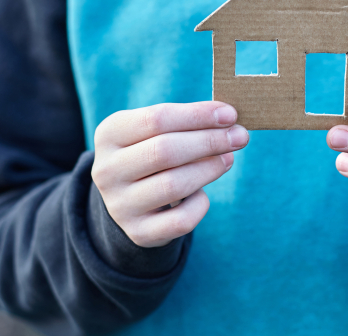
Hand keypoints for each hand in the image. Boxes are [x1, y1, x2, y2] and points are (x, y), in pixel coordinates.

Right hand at [92, 102, 248, 247]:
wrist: (128, 200)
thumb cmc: (152, 154)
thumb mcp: (156, 132)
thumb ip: (186, 122)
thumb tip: (229, 119)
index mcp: (109, 134)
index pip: (156, 119)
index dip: (198, 116)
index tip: (230, 115)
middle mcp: (107, 170)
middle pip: (165, 151)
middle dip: (209, 141)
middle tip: (240, 137)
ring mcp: (120, 205)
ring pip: (174, 185)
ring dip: (210, 169)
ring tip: (228, 158)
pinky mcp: (139, 232)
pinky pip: (181, 220)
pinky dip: (200, 204)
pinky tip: (203, 193)